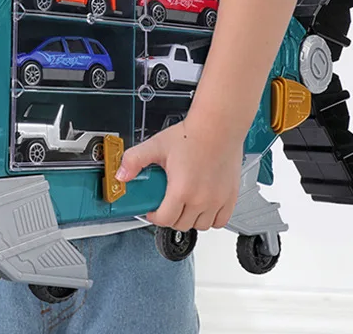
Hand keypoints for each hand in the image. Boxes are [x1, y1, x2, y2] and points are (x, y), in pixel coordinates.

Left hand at [116, 117, 242, 231]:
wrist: (217, 126)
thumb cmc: (191, 135)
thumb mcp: (155, 146)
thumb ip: (134, 160)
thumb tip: (121, 174)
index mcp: (181, 190)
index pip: (165, 220)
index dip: (154, 217)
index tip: (152, 210)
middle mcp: (201, 199)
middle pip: (182, 225)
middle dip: (169, 217)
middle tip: (165, 204)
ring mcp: (217, 200)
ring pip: (201, 225)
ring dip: (189, 219)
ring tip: (183, 204)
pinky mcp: (230, 197)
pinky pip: (221, 221)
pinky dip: (210, 219)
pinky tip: (202, 206)